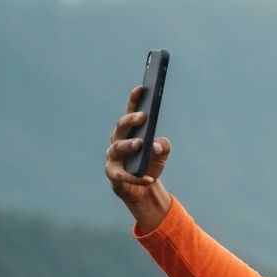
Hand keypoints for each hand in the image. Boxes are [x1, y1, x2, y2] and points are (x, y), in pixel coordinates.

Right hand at [105, 85, 171, 228]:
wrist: (144, 189)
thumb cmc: (150, 163)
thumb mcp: (162, 153)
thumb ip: (163, 146)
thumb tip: (156, 146)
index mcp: (129, 131)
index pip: (131, 112)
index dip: (135, 100)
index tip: (142, 88)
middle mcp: (117, 140)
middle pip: (121, 127)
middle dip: (130, 120)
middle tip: (142, 116)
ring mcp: (113, 157)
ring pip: (117, 148)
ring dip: (128, 144)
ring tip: (140, 144)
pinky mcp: (113, 174)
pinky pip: (122, 175)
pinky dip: (136, 176)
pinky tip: (149, 178)